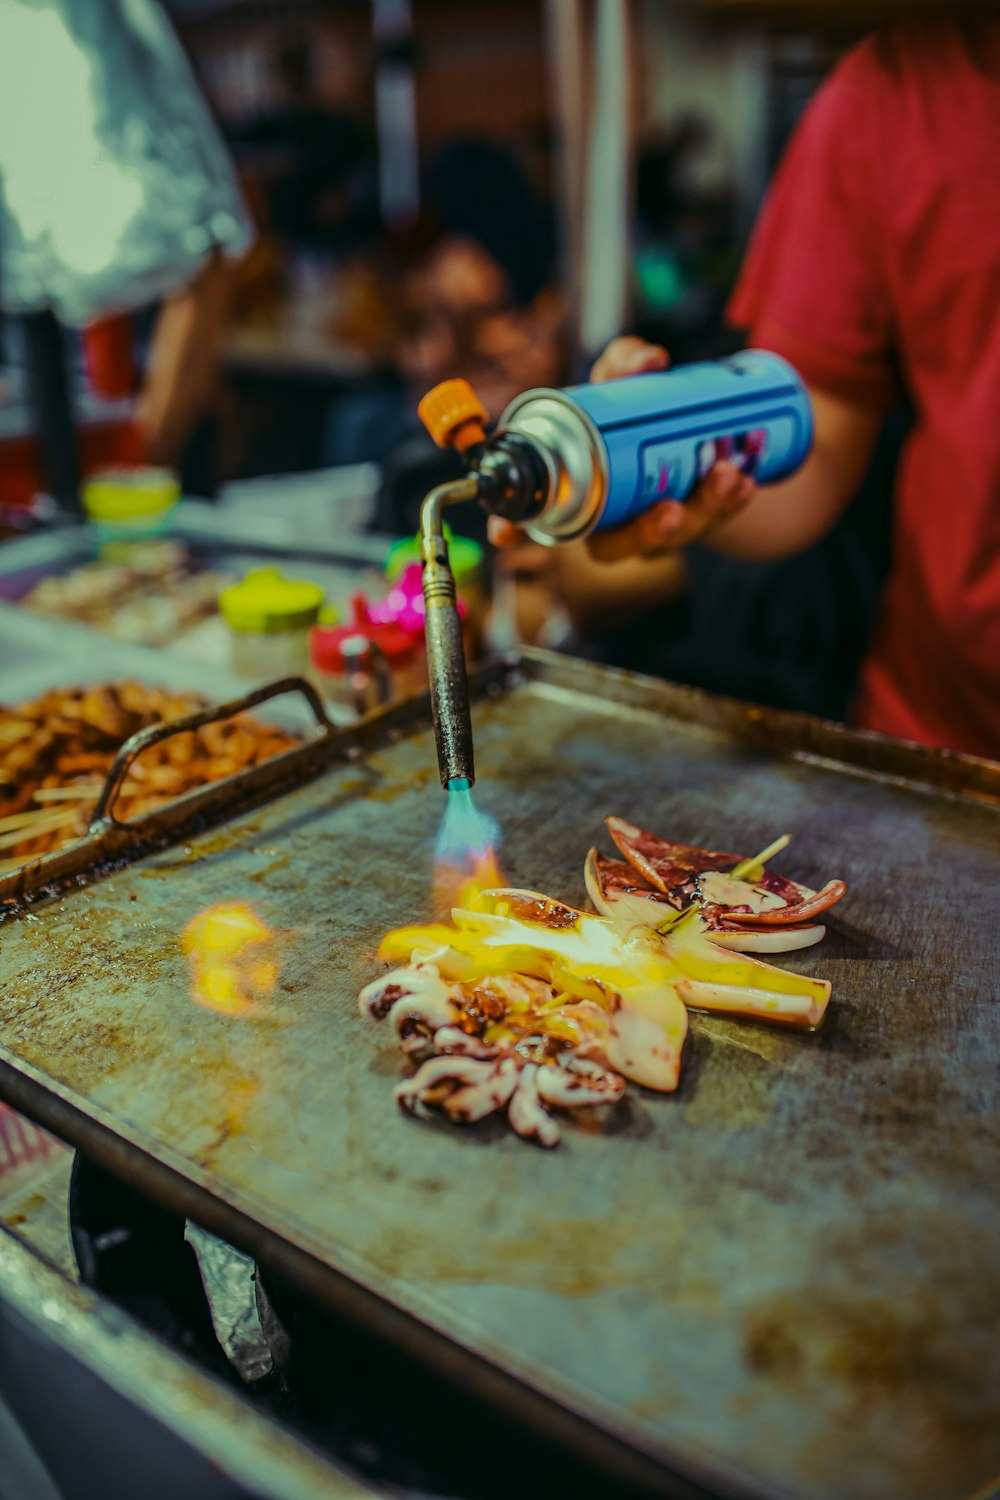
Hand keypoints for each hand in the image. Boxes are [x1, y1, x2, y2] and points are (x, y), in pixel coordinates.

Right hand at [488, 334, 755, 558]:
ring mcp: (649, 529)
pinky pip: (711, 522)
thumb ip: (623, 364)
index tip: (505, 534)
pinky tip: (747, 482)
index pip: (534, 516)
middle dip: (645, 534)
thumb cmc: (634, 412)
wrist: (692, 432)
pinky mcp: (691, 526)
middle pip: (614, 547)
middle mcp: (607, 520)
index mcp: (573, 490)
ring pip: (671, 538)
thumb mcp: (623, 382)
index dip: (515, 529)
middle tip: (669, 510)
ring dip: (701, 512)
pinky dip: (730, 504)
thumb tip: (648, 360)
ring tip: (727, 475)